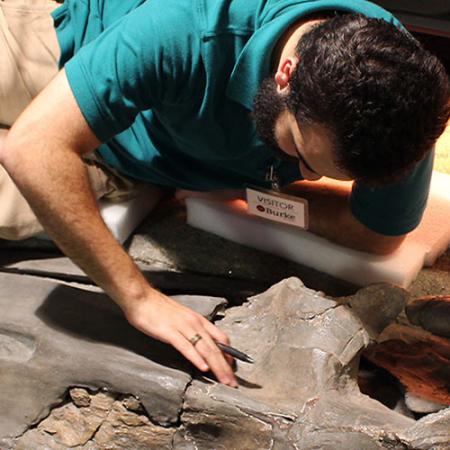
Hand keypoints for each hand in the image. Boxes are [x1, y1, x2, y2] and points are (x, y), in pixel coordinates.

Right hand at [123, 290, 237, 386]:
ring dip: (217, 367)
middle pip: (216, 348)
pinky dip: (196, 358)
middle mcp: (195, 323)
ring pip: (205, 349)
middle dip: (226, 367)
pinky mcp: (169, 332)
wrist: (142, 298)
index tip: (233, 370)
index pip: (221, 338)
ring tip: (224, 380)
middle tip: (233, 383)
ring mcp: (183, 327)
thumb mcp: (182, 318)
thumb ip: (193, 330)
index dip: (229, 355)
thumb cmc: (158, 309)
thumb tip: (201, 344)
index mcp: (199, 320)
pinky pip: (186, 346)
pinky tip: (203, 368)